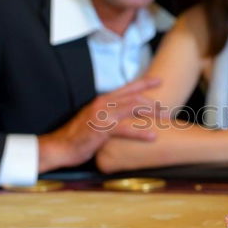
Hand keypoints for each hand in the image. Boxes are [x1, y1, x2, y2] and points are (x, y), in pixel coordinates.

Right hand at [37, 77, 160, 172]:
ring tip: (166, 118)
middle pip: (134, 98)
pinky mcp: (102, 129)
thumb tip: (121, 117)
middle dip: (153, 102)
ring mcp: (102, 115)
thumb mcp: (93, 120)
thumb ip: (107, 115)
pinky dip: (140, 132)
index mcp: (102, 100)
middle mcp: (103, 104)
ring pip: (132, 108)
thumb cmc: (77, 136)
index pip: (127, 88)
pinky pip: (125, 129)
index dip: (144, 83)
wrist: (60, 146)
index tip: (159, 81)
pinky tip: (152, 136)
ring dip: (152, 113)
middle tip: (168, 109)